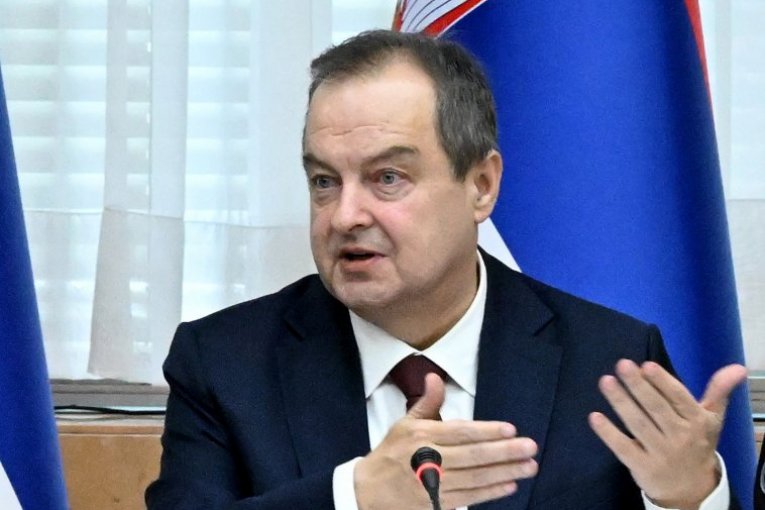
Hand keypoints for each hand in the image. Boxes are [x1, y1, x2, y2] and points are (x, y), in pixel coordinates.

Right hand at [354, 373, 537, 508]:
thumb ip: (427, 403)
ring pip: (475, 478)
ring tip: (529, 466)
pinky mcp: (436, 505)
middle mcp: (428, 460)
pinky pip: (469, 498)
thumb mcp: (405, 423)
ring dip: (505, 472)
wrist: (368, 492)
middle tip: (530, 447)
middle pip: (472, 456)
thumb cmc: (391, 453)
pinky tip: (509, 485)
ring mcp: (432, 485)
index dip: (487, 431)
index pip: (460, 432)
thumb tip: (435, 377)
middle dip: (504, 452)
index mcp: (421, 436)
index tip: (511, 429)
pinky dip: (490, 492)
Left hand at [589, 360, 746, 509]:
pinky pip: (622, 447)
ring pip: (638, 424)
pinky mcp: (640, 466)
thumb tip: (738, 366)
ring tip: (606, 381)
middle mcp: (679, 437)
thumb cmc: (697, 444)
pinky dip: (608, 433)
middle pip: (656, 409)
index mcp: (696, 422)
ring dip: (621, 402)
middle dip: (639, 386)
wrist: (691, 490)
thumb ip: (719, 391)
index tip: (647, 365)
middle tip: (622, 364)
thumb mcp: (712, 419)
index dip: (663, 382)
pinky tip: (594, 416)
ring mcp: (659, 453)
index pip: (679, 399)